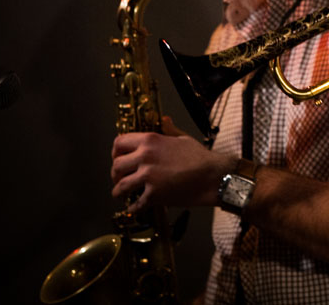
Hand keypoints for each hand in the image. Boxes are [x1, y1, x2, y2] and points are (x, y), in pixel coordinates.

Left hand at [111, 116, 234, 211]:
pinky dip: (134, 207)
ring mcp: (148, 176)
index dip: (116, 152)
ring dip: (119, 192)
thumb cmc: (201, 157)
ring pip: (121, 186)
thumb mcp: (183, 138)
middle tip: (120, 179)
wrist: (213, 176)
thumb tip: (164, 120)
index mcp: (151, 140)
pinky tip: (136, 207)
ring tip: (122, 195)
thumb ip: (169, 131)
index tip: (118, 158)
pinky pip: (136, 204)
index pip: (119, 143)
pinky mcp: (154, 194)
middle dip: (115, 174)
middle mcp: (145, 156)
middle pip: (116, 166)